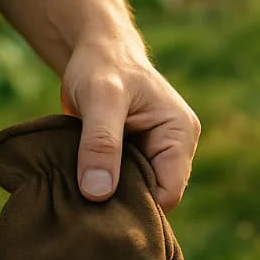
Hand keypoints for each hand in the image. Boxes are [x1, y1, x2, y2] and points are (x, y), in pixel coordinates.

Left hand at [60, 32, 199, 210]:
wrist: (94, 50)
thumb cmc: (102, 66)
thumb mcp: (100, 99)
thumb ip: (101, 144)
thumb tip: (98, 193)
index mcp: (180, 135)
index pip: (168, 193)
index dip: (138, 206)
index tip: (100, 209)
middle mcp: (174, 148)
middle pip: (155, 197)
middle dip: (123, 203)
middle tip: (84, 206)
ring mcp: (155, 153)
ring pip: (138, 193)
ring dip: (110, 196)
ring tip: (79, 195)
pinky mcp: (135, 156)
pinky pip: (124, 183)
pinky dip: (102, 187)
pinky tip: (81, 186)